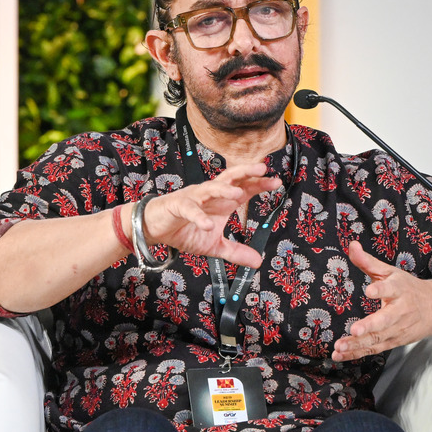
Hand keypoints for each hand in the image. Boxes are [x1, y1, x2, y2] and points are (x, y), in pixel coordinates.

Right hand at [140, 163, 279, 267]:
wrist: (155, 229)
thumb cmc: (185, 230)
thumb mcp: (214, 246)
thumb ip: (236, 252)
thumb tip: (258, 262)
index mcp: (221, 201)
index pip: (243, 188)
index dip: (259, 184)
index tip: (276, 182)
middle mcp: (209, 195)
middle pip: (229, 178)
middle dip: (245, 172)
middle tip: (262, 169)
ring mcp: (193, 198)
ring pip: (210, 188)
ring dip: (224, 190)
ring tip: (238, 194)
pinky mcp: (177, 206)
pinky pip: (189, 209)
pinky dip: (198, 216)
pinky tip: (207, 224)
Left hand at [331, 240, 431, 361]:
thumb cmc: (408, 289)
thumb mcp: (390, 272)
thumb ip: (368, 262)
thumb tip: (352, 246)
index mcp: (399, 290)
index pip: (390, 289)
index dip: (380, 290)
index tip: (370, 290)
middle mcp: (400, 311)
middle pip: (386, 320)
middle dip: (370, 326)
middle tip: (355, 330)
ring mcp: (398, 329)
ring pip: (378, 338)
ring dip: (358, 344)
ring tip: (340, 346)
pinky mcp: (394, 341)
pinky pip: (374, 349)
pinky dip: (357, 353)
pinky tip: (341, 354)